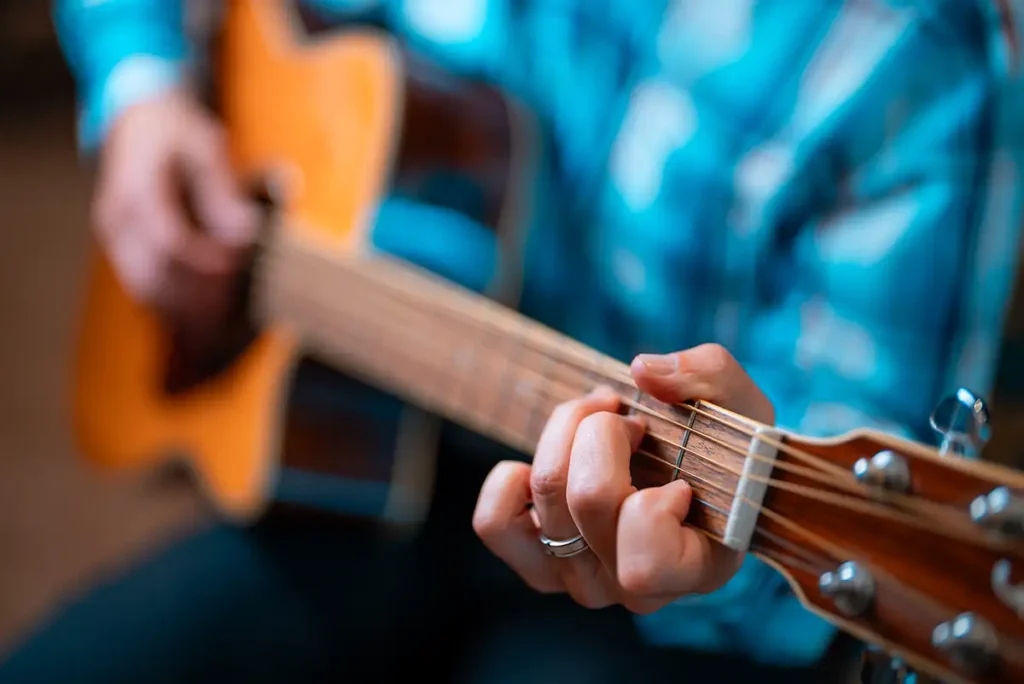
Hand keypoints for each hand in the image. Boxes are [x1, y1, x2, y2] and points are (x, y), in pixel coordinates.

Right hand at [92, 89, 258, 336]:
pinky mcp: (124, 253)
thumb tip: (242, 234)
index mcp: (135, 189)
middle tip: (240, 308)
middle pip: (154, 276)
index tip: (240, 269)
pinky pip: (147, 291)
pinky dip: (176, 308)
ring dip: (187, 311)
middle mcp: (117, 221)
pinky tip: (208, 317)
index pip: (169, 242)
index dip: (206, 263)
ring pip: (147, 291)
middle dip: (199, 298)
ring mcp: (116, 241)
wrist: (137, 122)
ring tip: (229, 323)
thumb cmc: (176, 132)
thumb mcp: (205, 146)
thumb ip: (222, 190)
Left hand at [472, 344, 774, 613]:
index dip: (654, 504)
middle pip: (587, 497)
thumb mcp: (737, 404)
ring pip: (544, 489)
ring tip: (599, 423)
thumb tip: (643, 370)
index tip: (679, 478)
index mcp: (696, 568)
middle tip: (632, 422)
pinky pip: (494, 522)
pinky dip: (511, 480)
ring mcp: (582, 579)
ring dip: (566, 431)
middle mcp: (634, 590)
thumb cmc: (724, 446)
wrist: (695, 470)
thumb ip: (706, 375)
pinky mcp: (538, 563)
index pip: (645, 561)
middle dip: (605, 430)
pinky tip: (552, 463)